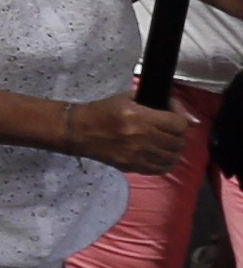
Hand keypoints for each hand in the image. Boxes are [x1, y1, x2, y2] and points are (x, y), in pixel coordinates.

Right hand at [70, 94, 197, 173]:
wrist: (78, 131)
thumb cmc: (102, 111)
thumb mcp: (127, 98)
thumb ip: (157, 103)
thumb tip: (190, 119)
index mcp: (140, 117)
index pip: (179, 124)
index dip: (180, 116)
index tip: (172, 112)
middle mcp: (142, 138)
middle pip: (179, 142)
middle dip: (178, 133)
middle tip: (168, 128)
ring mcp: (138, 155)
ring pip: (173, 157)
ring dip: (173, 149)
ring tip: (165, 142)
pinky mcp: (133, 166)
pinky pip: (162, 169)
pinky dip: (166, 163)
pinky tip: (160, 155)